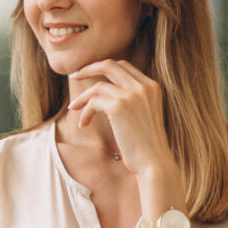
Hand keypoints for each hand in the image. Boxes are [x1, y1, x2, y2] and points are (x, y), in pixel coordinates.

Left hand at [67, 59, 172, 175]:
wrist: (153, 162)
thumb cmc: (145, 145)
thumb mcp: (143, 115)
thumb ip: (131, 100)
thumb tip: (104, 93)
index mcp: (151, 87)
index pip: (124, 66)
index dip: (103, 67)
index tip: (89, 73)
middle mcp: (143, 86)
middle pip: (109, 65)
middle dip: (88, 69)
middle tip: (74, 76)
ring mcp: (132, 95)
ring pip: (98, 86)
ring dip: (82, 98)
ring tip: (74, 109)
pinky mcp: (119, 107)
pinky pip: (93, 102)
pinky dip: (85, 112)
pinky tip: (84, 124)